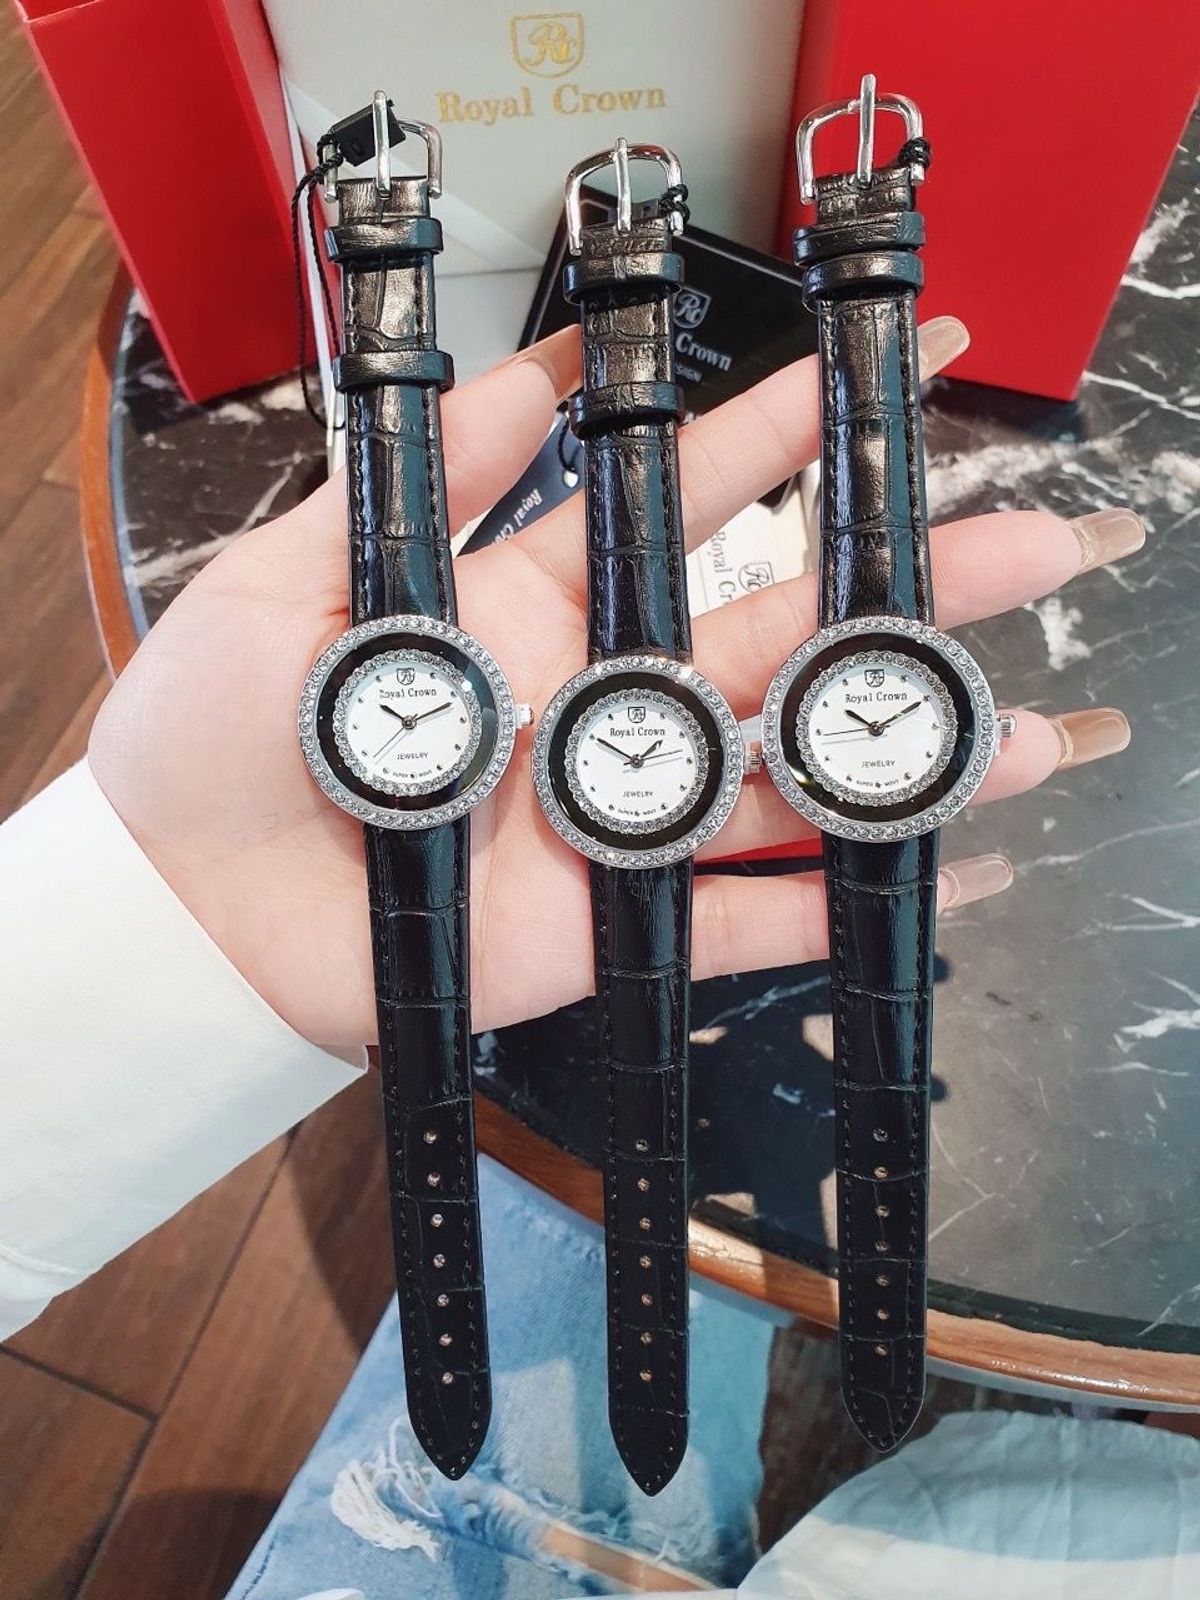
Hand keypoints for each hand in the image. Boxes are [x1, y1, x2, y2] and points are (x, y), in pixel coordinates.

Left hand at [89, 318, 1138, 1047]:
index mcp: (525, 608)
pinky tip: (921, 886)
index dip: (776, 443)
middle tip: (1029, 544)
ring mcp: (604, 822)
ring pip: (778, 781)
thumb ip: (423, 485)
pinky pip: (727, 924)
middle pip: (770, 638)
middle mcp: (589, 706)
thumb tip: (523, 372)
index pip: (680, 509)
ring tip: (1031, 731)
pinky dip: (820, 912)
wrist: (176, 912)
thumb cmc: (212, 738)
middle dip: (900, 590)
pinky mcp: (598, 932)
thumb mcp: (295, 580)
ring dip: (899, 759)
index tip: (870, 381)